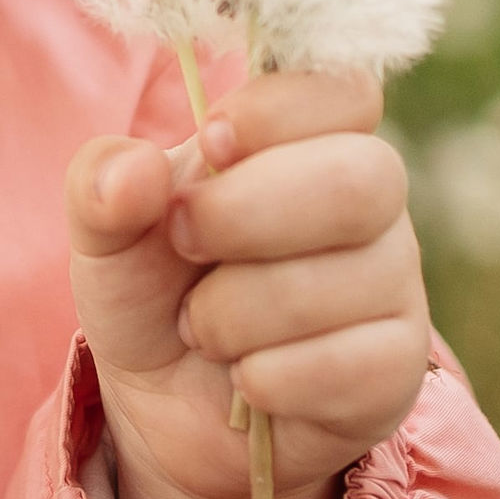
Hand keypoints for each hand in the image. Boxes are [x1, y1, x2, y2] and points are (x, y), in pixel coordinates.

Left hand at [64, 71, 431, 498]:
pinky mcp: (397, 370)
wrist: (168, 406)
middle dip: (248, 214)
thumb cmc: (153, 289)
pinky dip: (270, 379)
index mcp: (311, 141)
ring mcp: (395, 287)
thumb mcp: (106, 233)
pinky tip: (246, 381)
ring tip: (201, 328)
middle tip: (182, 240)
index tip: (210, 143)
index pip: (345, 92)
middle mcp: (371, 205)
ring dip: (238, 314)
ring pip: (346, 285)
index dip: (278, 111)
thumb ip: (103, 187)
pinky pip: (352, 368)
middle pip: (362, 181)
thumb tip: (134, 171)